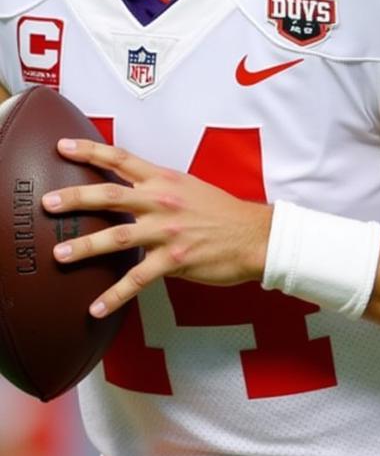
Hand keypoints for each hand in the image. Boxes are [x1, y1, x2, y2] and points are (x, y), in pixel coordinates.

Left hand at [43, 138, 272, 317]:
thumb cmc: (224, 213)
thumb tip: (130, 192)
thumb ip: (159, 188)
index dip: (90, 151)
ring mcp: (168, 231)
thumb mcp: (190, 188)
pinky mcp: (175, 259)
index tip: (63, 147)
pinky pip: (137, 279)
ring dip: (85, 246)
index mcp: (166, 180)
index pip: (122, 159)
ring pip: (117, 236)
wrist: (255, 234)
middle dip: (75, 198)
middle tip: (48, 203)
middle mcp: (163, 201)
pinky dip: (114, 295)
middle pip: (110, 195)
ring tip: (59, 254)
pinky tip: (96, 308)